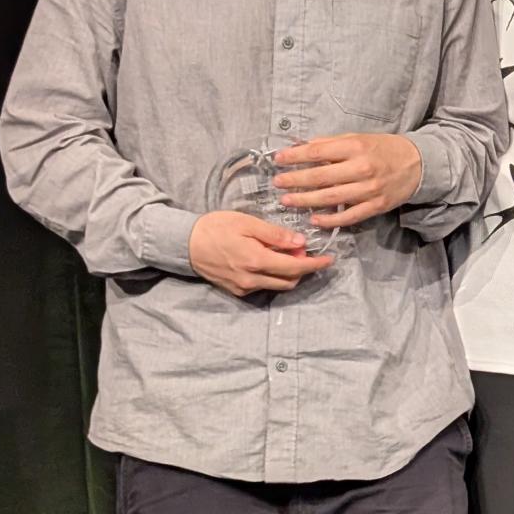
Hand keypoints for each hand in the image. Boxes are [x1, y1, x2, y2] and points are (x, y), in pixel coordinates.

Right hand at [189, 210, 333, 295]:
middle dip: (303, 267)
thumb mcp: (247, 223)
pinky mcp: (236, 290)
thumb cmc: (215, 227)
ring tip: (286, 251)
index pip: (295, 267)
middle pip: (290, 280)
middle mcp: (251, 279)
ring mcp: (243, 287)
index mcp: (256, 261)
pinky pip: (263, 286)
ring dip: (289, 272)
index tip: (329, 259)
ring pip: (277, 285)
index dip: (315, 264)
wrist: (185, 243)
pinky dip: (273, 275)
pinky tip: (269, 259)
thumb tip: (301, 242)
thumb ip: (275, 235)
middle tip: (302, 248)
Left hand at [273, 133, 423, 226]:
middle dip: (295, 180)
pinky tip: (314, 219)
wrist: (417, 164)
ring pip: (330, 198)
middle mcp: (361, 168)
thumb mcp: (358, 138)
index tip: (278, 159)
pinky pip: (348, 216)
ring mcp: (369, 190)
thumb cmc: (383, 149)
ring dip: (305, 200)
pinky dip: (329, 220)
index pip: (318, 152)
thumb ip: (331, 144)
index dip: (295, 156)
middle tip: (277, 182)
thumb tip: (302, 147)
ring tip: (287, 200)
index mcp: (356, 147)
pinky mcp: (375, 206)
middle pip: (320, 177)